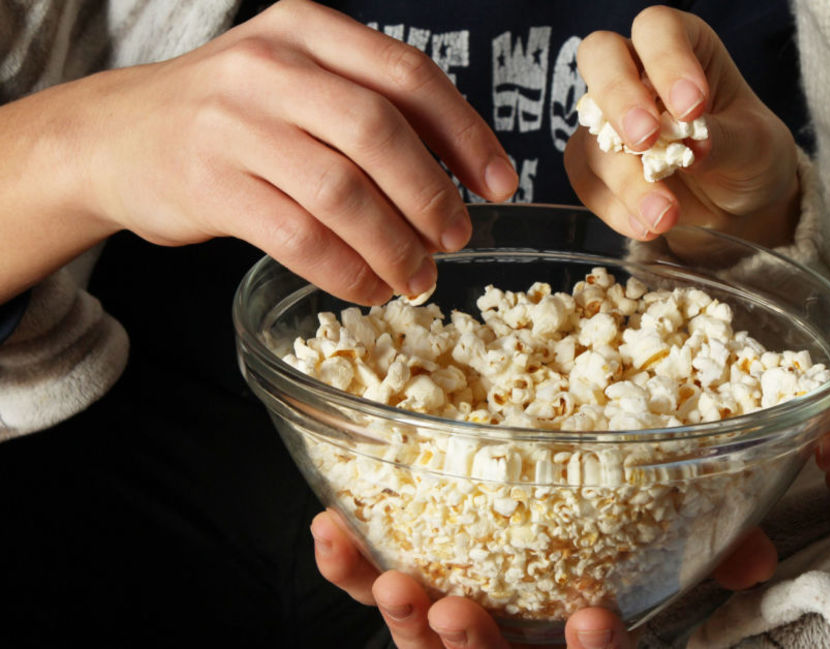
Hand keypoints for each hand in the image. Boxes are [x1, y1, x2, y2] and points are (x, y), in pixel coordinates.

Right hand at [45, 0, 515, 304]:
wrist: (113, 138)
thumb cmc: (231, 117)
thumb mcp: (296, 79)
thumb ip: (368, 105)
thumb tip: (463, 175)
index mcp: (307, 29)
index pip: (408, 75)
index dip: (466, 135)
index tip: (501, 185)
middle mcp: (269, 66)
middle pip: (380, 132)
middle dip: (432, 195)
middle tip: (457, 237)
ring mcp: (231, 124)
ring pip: (342, 192)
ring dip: (394, 244)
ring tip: (417, 276)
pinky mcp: (207, 185)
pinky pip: (299, 237)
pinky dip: (346, 270)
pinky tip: (368, 286)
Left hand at [311, 510, 776, 647]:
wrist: (548, 574)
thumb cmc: (612, 579)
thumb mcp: (669, 579)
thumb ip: (711, 567)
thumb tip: (754, 553)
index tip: (595, 619)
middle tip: (459, 613)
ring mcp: (462, 642)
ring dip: (404, 620)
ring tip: (396, 578)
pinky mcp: (416, 609)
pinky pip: (373, 600)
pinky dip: (351, 571)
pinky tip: (331, 530)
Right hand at [565, 6, 799, 251]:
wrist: (739, 205)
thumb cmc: (752, 155)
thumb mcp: (757, 147)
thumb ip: (727, 140)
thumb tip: (696, 145)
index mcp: (685, 46)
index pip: (658, 29)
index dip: (666, 59)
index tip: (691, 107)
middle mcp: (638, 71)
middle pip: (600, 56)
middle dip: (619, 97)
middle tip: (645, 140)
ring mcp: (610, 117)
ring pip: (592, 131)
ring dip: (624, 176)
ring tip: (665, 213)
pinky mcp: (597, 163)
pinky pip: (586, 179)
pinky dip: (614, 206)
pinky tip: (648, 225)